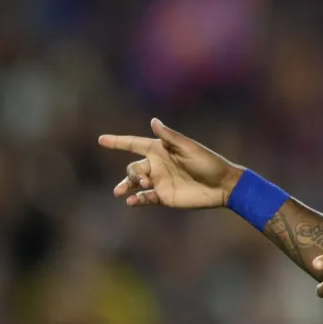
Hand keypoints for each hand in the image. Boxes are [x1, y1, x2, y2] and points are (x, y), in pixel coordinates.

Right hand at [99, 118, 242, 208]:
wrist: (222, 185)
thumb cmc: (208, 162)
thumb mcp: (189, 148)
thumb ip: (170, 137)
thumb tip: (153, 121)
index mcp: (160, 149)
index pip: (134, 144)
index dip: (118, 142)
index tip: (101, 140)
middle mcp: (157, 165)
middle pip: (133, 167)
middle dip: (132, 174)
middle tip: (145, 180)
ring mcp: (159, 181)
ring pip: (134, 183)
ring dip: (126, 186)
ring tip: (120, 192)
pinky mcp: (163, 196)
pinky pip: (144, 198)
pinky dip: (136, 200)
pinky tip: (131, 202)